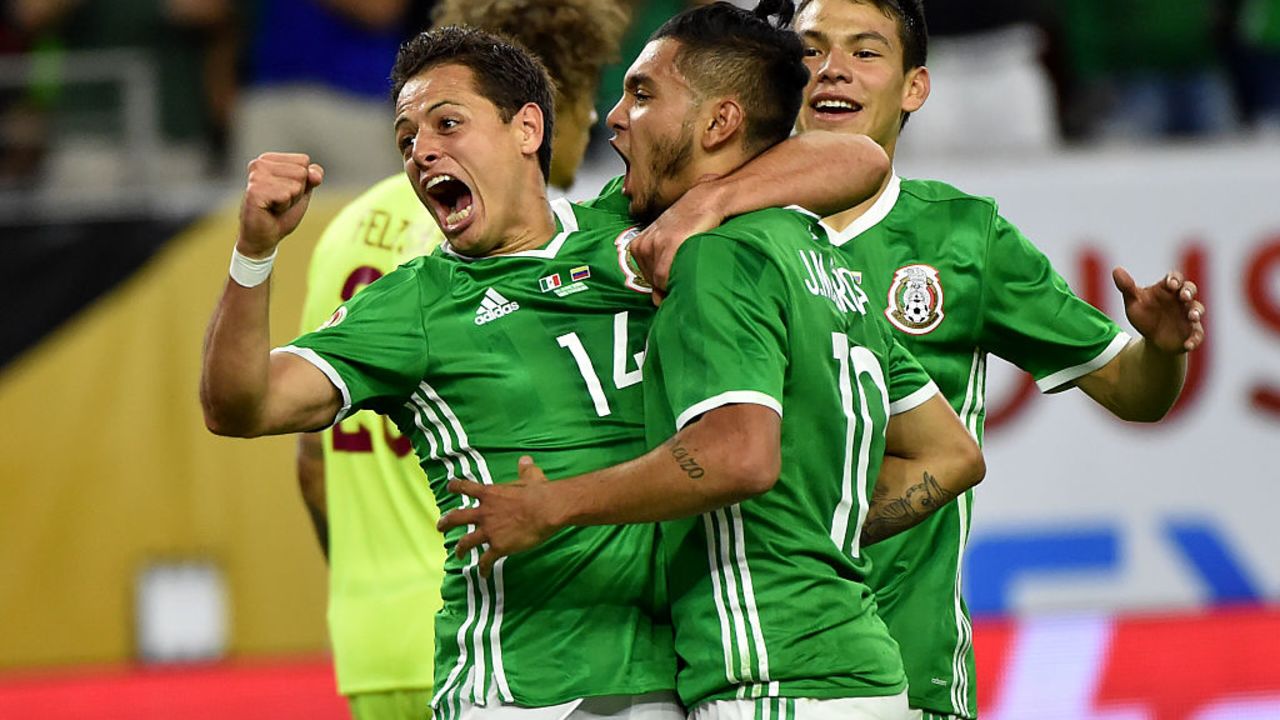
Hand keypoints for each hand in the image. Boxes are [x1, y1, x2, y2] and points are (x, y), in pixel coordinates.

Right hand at [238, 152, 323, 257]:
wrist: (265, 236)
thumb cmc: (282, 213)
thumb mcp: (302, 191)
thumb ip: (312, 177)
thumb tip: (315, 174)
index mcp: (268, 159)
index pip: (303, 161)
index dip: (302, 182)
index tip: (285, 192)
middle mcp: (259, 163)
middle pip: (301, 172)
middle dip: (297, 192)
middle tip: (280, 202)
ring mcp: (255, 176)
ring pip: (296, 184)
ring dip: (290, 200)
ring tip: (275, 206)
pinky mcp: (254, 191)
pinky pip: (286, 195)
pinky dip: (283, 207)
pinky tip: (270, 210)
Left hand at [436, 456, 559, 576]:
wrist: (546, 509)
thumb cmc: (539, 492)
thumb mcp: (531, 477)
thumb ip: (525, 470)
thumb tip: (525, 460)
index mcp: (490, 494)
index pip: (465, 487)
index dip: (455, 487)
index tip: (449, 487)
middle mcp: (484, 512)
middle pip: (457, 517)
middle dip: (446, 522)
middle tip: (440, 526)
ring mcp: (489, 531)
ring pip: (466, 542)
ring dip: (460, 549)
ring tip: (458, 554)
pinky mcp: (499, 547)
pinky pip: (486, 560)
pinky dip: (483, 568)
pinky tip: (483, 575)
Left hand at [629, 180, 723, 297]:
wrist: (705, 200)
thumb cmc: (690, 224)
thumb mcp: (668, 245)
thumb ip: (659, 270)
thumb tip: (656, 300)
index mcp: (638, 246)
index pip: (646, 280)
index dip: (663, 284)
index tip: (677, 277)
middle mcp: (642, 246)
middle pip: (652, 282)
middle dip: (669, 283)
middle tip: (687, 269)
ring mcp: (653, 245)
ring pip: (659, 281)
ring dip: (675, 279)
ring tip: (690, 263)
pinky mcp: (667, 245)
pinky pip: (666, 276)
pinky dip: (677, 278)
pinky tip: (690, 265)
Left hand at [1114, 267, 1204, 352]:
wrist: (1153, 339)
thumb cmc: (1145, 316)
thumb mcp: (1133, 302)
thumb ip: (1126, 287)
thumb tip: (1116, 270)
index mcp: (1167, 289)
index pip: (1174, 278)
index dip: (1174, 279)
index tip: (1170, 284)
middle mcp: (1181, 300)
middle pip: (1190, 289)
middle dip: (1188, 291)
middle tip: (1184, 296)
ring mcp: (1188, 315)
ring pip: (1197, 309)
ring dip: (1196, 312)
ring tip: (1192, 317)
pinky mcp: (1192, 331)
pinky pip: (1197, 334)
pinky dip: (1194, 339)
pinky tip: (1188, 345)